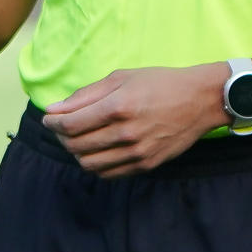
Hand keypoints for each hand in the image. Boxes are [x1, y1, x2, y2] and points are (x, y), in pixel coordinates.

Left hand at [41, 64, 228, 176]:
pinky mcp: (146, 164)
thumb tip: (53, 109)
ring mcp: (138, 152)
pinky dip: (95, 164)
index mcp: (118, 108)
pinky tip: (97, 150)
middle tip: (62, 127)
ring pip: (88, 163)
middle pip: (76, 146)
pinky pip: (108, 173)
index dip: (53, 123)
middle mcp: (127, 133)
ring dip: (76, 152)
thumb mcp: (120, 78)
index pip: (70, 125)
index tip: (50, 118)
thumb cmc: (159, 83)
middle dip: (61, 137)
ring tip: (79, 139)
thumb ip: (84, 95)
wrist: (201, 100)